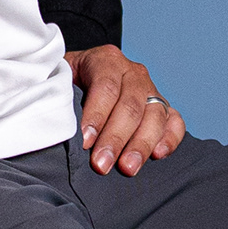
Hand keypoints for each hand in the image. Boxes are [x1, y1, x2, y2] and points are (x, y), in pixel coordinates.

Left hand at [65, 46, 185, 176]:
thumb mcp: (57, 81)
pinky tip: (158, 155)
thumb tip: (53, 120)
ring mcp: (151, 89)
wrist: (83, 79)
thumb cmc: (66, 85)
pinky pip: (175, 122)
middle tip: (101, 165)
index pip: (105, 86)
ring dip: (141, 144)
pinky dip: (170, 138)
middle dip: (115, 138)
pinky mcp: (163, 108)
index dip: (96, 115)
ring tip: (127, 168)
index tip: (84, 142)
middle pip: (130, 105)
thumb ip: (56, 93)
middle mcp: (132, 72)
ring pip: (154, 115)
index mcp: (105, 59)